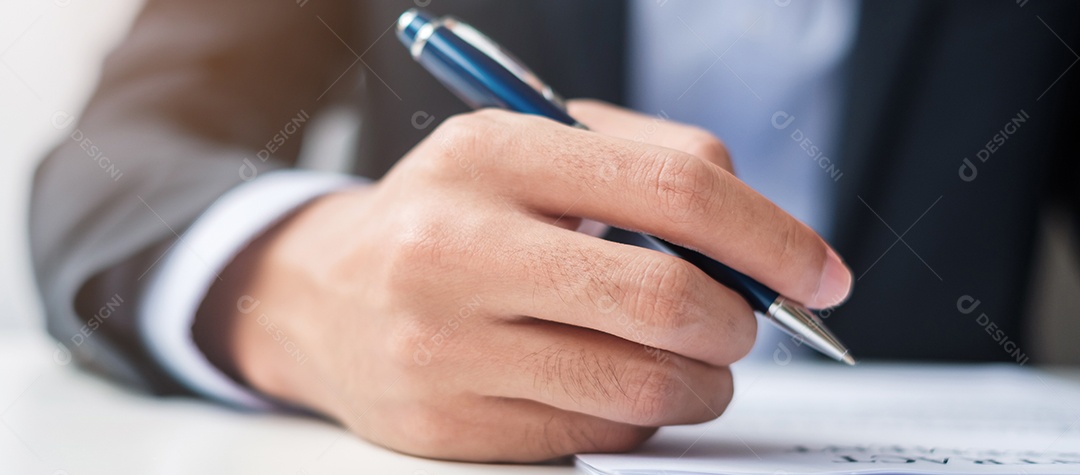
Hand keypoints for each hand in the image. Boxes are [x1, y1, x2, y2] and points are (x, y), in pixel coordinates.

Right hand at [193, 100, 852, 461]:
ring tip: (686, 360)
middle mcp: (454, 247)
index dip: (771, 236)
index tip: (822, 274)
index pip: (671, 188)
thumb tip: (763, 238)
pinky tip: (612, 385)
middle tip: (744, 324)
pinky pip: (596, 434)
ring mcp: (442, 346)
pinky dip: (638, 415)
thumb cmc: (455, 217)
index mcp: (489, 154)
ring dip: (701, 381)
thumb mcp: (535, 152)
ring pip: (640, 385)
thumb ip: (654, 165)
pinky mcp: (444, 425)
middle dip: (738, 322)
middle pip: (664, 299)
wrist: (325, 298)